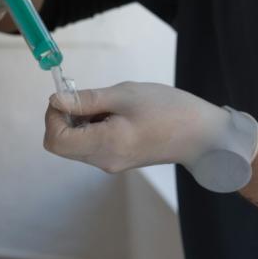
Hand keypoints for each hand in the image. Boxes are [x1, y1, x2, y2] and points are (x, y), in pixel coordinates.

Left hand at [44, 81, 257, 191]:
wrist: (204, 134)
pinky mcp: (118, 159)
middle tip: (88, 97)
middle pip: (62, 143)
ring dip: (80, 121)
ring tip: (109, 105)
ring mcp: (111, 163)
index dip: (53, 116)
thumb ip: (86, 100)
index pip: (55, 140)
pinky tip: (115, 114)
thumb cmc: (168, 110)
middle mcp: (103, 160)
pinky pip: (91, 144)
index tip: (68, 97)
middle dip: (65, 117)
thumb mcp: (124, 95)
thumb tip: (55, 100)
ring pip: (75, 143)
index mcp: (104, 146)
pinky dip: (92, 127)